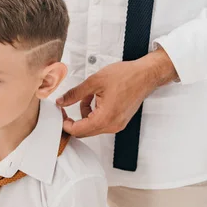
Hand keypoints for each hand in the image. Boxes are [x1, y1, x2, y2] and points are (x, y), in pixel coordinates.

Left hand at [56, 47, 177, 137]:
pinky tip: (94, 99)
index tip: (59, 113)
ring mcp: (117, 125)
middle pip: (84, 132)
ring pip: (92, 127)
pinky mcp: (119, 121)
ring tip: (86, 96)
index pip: (78, 130)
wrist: (147, 75)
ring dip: (84, 114)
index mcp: (105, 118)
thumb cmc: (126, 76)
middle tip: (65, 107)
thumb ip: (75, 94)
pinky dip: (93, 113)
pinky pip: (100, 123)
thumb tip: (61, 101)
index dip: (65, 124)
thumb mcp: (94, 81)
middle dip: (72, 121)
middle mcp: (112, 126)